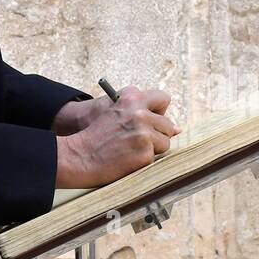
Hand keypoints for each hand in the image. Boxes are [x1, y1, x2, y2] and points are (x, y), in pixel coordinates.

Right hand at [55, 87, 177, 187]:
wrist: (81, 155)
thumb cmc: (98, 134)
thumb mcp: (115, 111)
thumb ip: (144, 113)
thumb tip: (178, 129)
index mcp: (131, 98)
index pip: (163, 98)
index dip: (157, 111)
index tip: (149, 118)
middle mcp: (139, 113)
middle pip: (168, 123)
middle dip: (157, 132)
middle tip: (137, 138)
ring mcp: (143, 133)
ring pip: (165, 141)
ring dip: (153, 147)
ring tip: (131, 148)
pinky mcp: (145, 153)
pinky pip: (156, 156)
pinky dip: (144, 159)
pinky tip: (128, 158)